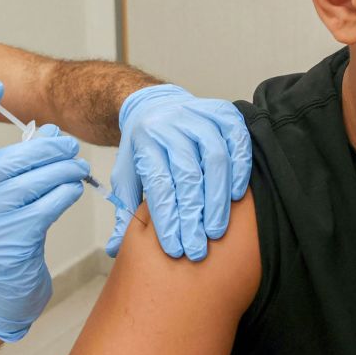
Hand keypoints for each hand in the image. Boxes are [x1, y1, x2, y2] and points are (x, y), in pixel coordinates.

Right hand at [0, 80, 88, 341]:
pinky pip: (46, 206)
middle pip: (8, 161)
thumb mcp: (1, 197)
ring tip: (77, 167)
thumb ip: (19, 164)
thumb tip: (51, 130)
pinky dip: (65, 194)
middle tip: (69, 145)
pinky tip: (73, 190)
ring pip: (32, 182)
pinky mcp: (11, 242)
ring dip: (63, 170)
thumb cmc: (2, 236)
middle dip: (47, 149)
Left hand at [106, 84, 251, 260]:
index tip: (175, 249)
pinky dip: (240, 168)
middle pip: (187, 174)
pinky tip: (236, 196)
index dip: (168, 218)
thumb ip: (125, 209)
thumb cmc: (144, 148)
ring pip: (214, 158)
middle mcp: (171, 125)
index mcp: (145, 140)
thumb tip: (115, 249)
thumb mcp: (127, 174)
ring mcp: (198, 116)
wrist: (154, 105)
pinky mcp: (222, 112)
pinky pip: (238, 139)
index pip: (159, 183)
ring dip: (217, 198)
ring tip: (215, 230)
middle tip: (197, 249)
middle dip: (192, 216)